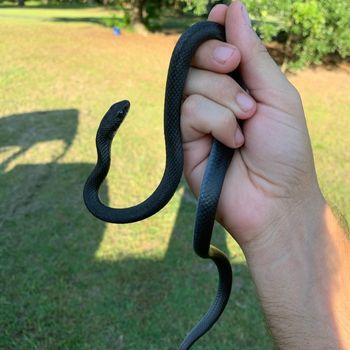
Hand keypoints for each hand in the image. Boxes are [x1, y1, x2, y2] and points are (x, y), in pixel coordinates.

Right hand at [181, 1, 322, 247]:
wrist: (274, 200)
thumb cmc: (284, 150)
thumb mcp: (276, 95)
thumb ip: (253, 55)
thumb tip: (232, 8)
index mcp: (236, 87)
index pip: (212, 49)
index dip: (214, 34)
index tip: (222, 21)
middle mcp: (213, 100)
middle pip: (194, 59)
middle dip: (218, 59)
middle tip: (235, 68)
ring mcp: (196, 121)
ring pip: (191, 85)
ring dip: (224, 99)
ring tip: (245, 123)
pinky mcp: (183, 141)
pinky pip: (188, 111)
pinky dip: (216, 122)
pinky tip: (232, 142)